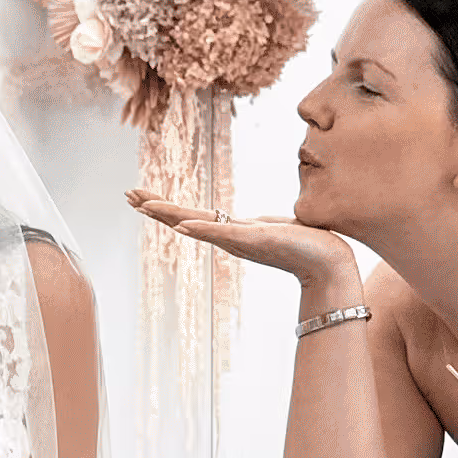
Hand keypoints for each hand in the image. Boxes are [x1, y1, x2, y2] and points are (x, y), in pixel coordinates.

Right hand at [127, 192, 362, 295]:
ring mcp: (239, 240)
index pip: (191, 216)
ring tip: (144, 205)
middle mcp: (230, 238)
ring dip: (169, 215)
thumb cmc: (308, 244)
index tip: (141, 196)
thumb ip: (261, 227)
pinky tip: (183, 226)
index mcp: (232, 232)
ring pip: (196, 225)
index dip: (166, 208)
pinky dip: (202, 230)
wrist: (329, 262)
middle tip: (128, 194)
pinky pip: (222, 234)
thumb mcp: (276, 229)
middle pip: (184, 219)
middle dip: (156, 208)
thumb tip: (257, 224)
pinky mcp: (255, 241)